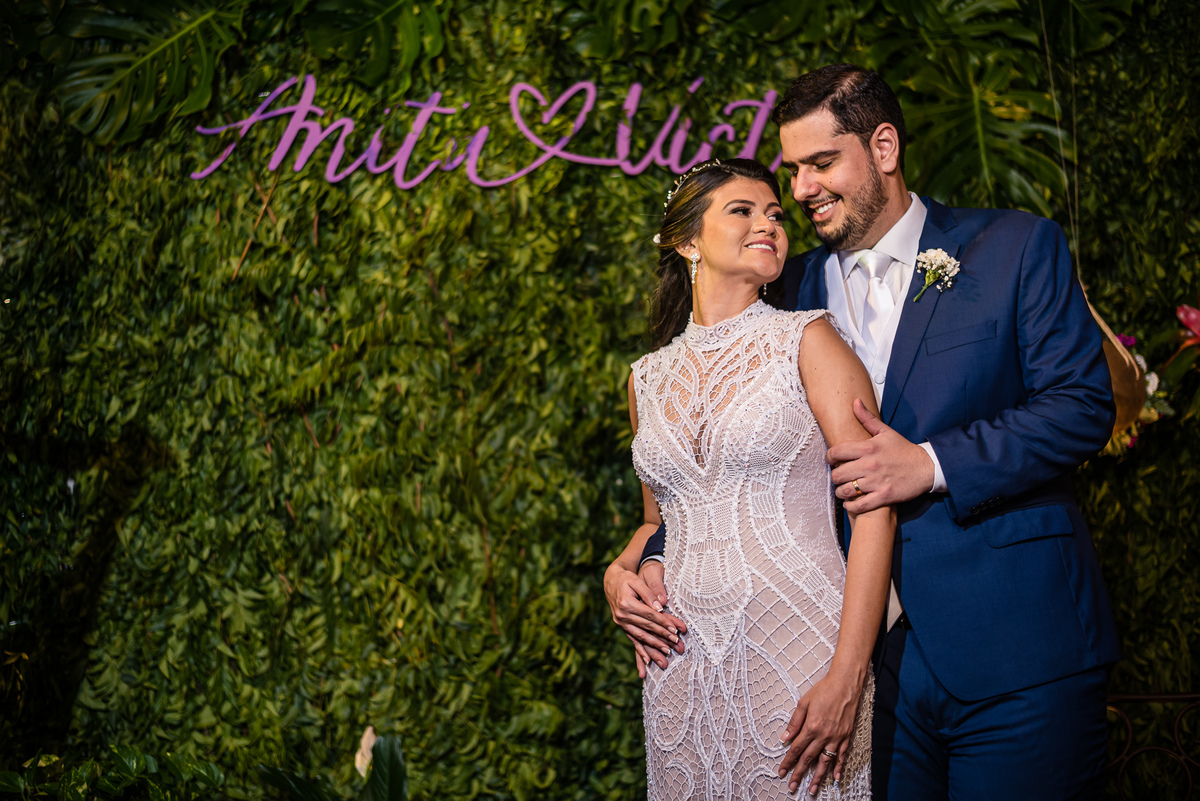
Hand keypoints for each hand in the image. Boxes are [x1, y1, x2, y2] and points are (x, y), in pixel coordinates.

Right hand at [603, 562, 685, 676]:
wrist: (610, 580)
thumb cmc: (626, 578)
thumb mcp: (637, 580)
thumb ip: (649, 593)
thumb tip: (661, 607)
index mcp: (626, 603)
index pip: (649, 615)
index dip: (663, 622)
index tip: (675, 630)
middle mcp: (622, 615)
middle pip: (646, 627)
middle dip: (662, 636)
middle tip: (676, 643)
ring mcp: (620, 622)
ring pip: (640, 636)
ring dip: (654, 646)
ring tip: (666, 653)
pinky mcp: (621, 625)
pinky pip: (632, 639)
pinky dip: (640, 650)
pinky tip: (647, 660)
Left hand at [777, 671, 863, 794]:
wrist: (845, 684)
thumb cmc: (824, 690)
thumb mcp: (804, 702)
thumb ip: (794, 722)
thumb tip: (785, 737)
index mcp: (811, 727)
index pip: (796, 749)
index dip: (788, 761)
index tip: (782, 772)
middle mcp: (824, 735)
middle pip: (809, 759)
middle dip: (799, 774)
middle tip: (792, 787)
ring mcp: (836, 738)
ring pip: (825, 762)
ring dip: (818, 777)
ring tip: (812, 789)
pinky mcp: (846, 737)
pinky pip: (842, 756)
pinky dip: (839, 767)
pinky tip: (836, 778)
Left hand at [827, 399, 933, 513]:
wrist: (926, 468)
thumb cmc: (904, 450)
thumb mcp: (886, 432)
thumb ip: (867, 419)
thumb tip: (855, 402)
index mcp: (868, 448)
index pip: (837, 452)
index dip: (829, 457)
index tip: (831, 460)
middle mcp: (870, 465)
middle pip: (838, 474)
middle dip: (835, 476)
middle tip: (839, 476)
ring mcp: (876, 482)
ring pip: (846, 490)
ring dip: (841, 492)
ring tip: (843, 490)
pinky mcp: (884, 496)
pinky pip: (859, 506)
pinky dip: (851, 506)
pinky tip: (850, 503)